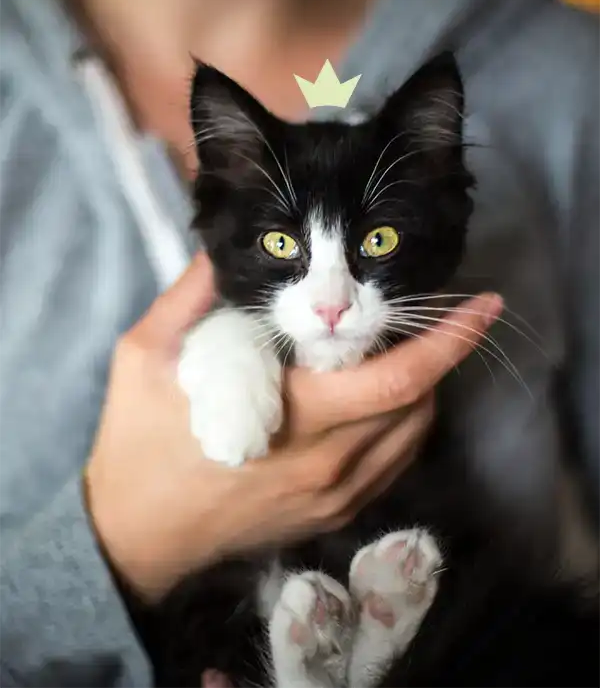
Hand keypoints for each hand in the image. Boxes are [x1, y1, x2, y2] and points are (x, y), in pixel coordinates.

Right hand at [85, 253, 501, 601]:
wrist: (137, 535)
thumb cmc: (141, 442)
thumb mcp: (146, 356)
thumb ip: (191, 294)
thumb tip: (224, 247)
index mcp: (295, 418)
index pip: (397, 378)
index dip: (447, 339)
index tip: (483, 304)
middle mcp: (330, 464)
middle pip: (418, 402)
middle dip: (441, 353)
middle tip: (432, 313)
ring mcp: (336, 496)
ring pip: (412, 433)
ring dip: (422, 386)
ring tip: (402, 348)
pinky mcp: (333, 515)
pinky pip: (392, 464)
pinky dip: (403, 422)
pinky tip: (382, 398)